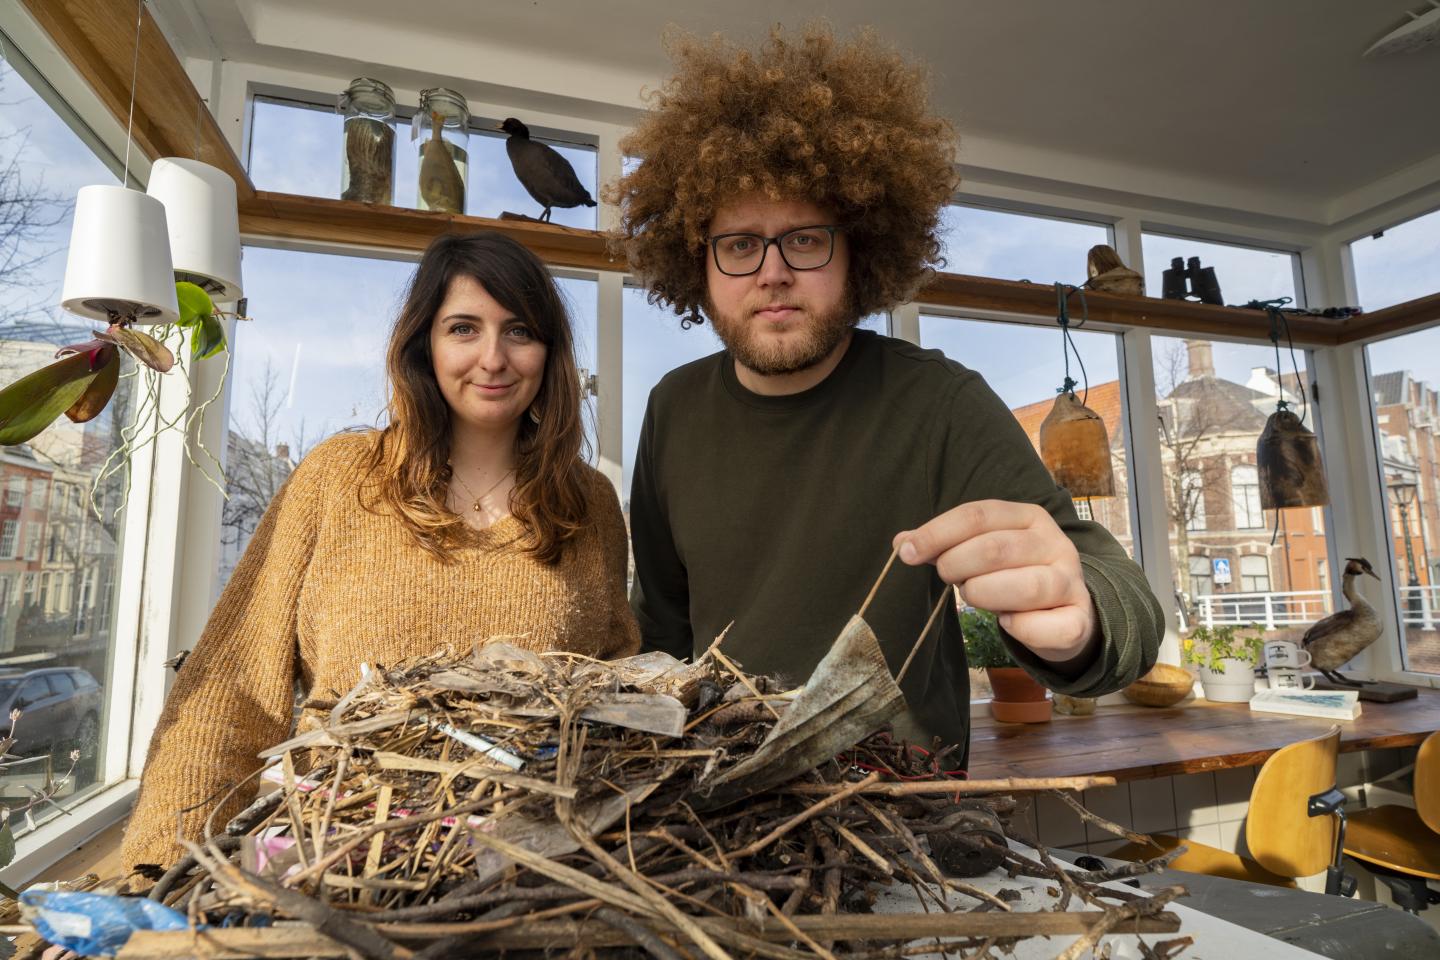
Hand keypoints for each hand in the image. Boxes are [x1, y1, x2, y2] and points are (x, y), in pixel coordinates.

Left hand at [894, 500, 1097, 663]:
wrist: (1065, 612)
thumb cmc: (1013, 576)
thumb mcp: (981, 551)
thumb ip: (945, 545)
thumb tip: (901, 543)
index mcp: (1029, 517)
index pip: (977, 515)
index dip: (937, 533)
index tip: (907, 553)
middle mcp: (1055, 543)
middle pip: (996, 549)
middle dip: (957, 565)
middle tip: (948, 578)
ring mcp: (1070, 581)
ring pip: (1025, 587)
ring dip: (985, 595)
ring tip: (975, 595)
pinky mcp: (1077, 618)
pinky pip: (1045, 626)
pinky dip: (1020, 628)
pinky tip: (1008, 622)